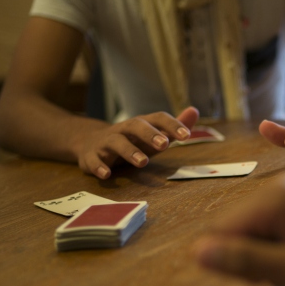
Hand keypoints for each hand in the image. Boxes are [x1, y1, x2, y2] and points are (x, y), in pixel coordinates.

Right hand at [75, 107, 198, 178]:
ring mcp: (105, 142)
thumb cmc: (130, 141)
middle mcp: (123, 130)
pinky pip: (93, 160)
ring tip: (143, 162)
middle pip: (135, 126)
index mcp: (140, 124)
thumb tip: (194, 111)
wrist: (89, 143)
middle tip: (165, 144)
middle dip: (150, 134)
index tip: (186, 135)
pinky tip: (106, 174)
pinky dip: (99, 166)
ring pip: (116, 142)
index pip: (157, 118)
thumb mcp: (152, 134)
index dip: (171, 124)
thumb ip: (174, 126)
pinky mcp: (90, 157)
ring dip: (130, 151)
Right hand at [192, 176, 284, 285]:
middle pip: (233, 227)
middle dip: (248, 255)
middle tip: (282, 273)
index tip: (261, 277)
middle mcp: (277, 186)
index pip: (222, 228)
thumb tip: (196, 253)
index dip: (232, 258)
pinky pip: (264, 227)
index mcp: (276, 197)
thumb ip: (245, 260)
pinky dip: (272, 248)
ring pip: (247, 230)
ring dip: (260, 255)